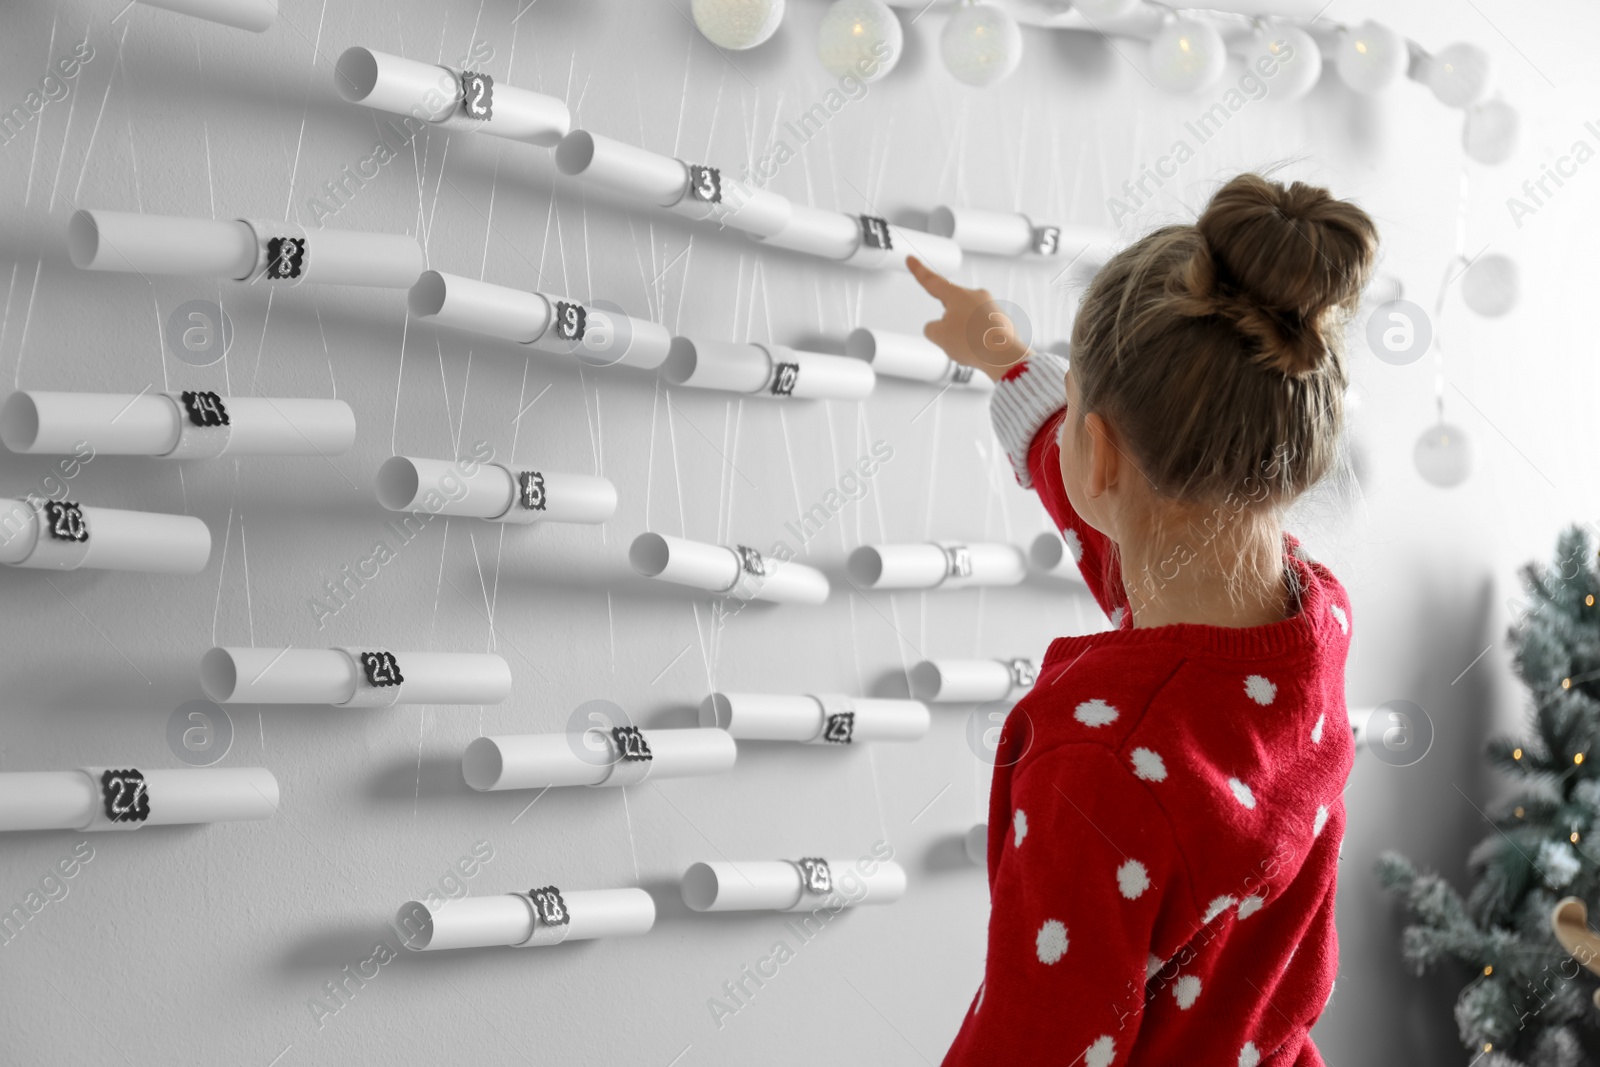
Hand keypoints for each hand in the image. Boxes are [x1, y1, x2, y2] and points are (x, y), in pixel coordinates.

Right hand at [907, 256, 1029, 381]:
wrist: (1004, 356)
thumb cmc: (974, 343)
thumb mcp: (939, 336)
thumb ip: (932, 328)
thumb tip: (941, 327)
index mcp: (957, 295)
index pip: (932, 281)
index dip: (919, 271)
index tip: (911, 259)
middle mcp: (976, 295)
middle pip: (951, 308)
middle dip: (948, 323)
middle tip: (954, 340)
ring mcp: (991, 306)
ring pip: (966, 321)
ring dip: (963, 333)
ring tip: (971, 347)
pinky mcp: (1001, 319)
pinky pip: (982, 329)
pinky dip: (978, 339)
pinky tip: (981, 349)